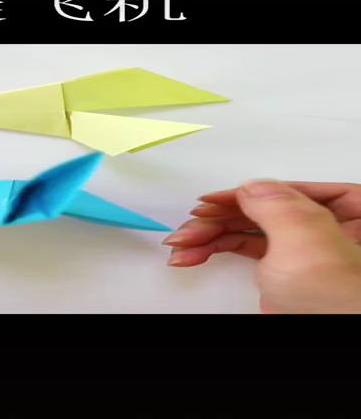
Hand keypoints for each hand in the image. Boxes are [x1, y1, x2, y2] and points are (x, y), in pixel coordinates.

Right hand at [162, 179, 360, 313]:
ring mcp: (293, 249)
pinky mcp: (277, 269)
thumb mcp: (303, 243)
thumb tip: (252, 186)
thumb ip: (278, 206)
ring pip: (243, 229)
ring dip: (209, 235)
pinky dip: (216, 249)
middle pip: (256, 209)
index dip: (245, 192)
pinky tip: (196, 253)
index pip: (282, 190)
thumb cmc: (335, 303)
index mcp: (332, 213)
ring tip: (182, 245)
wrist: (328, 333)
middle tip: (192, 226)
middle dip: (217, 218)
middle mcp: (312, 227)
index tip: (213, 199)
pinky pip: (241, 248)